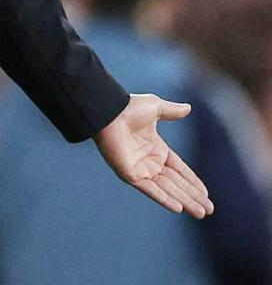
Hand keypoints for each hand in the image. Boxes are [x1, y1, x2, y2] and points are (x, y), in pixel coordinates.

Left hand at [93, 93, 214, 217]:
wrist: (110, 113)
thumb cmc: (129, 108)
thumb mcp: (155, 107)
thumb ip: (172, 111)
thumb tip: (188, 108)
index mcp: (156, 148)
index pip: (179, 169)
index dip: (193, 181)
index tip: (206, 193)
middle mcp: (150, 161)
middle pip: (176, 183)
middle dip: (193, 196)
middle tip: (209, 210)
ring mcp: (140, 169)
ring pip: (168, 189)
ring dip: (185, 201)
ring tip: (202, 213)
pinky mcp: (130, 175)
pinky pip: (151, 190)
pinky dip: (164, 199)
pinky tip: (179, 208)